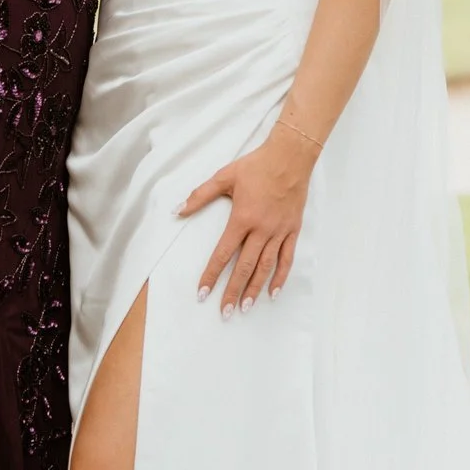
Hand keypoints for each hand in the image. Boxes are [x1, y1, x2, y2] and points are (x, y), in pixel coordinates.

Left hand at [180, 124, 317, 315]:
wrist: (290, 157)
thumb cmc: (256, 166)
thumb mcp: (224, 177)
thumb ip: (200, 196)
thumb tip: (177, 211)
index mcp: (242, 218)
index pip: (223, 253)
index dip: (211, 275)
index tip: (203, 293)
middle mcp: (261, 229)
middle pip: (245, 267)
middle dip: (233, 291)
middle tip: (224, 312)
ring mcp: (279, 232)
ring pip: (266, 267)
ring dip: (255, 289)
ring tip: (245, 307)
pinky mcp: (292, 230)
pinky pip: (287, 258)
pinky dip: (280, 277)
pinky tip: (273, 292)